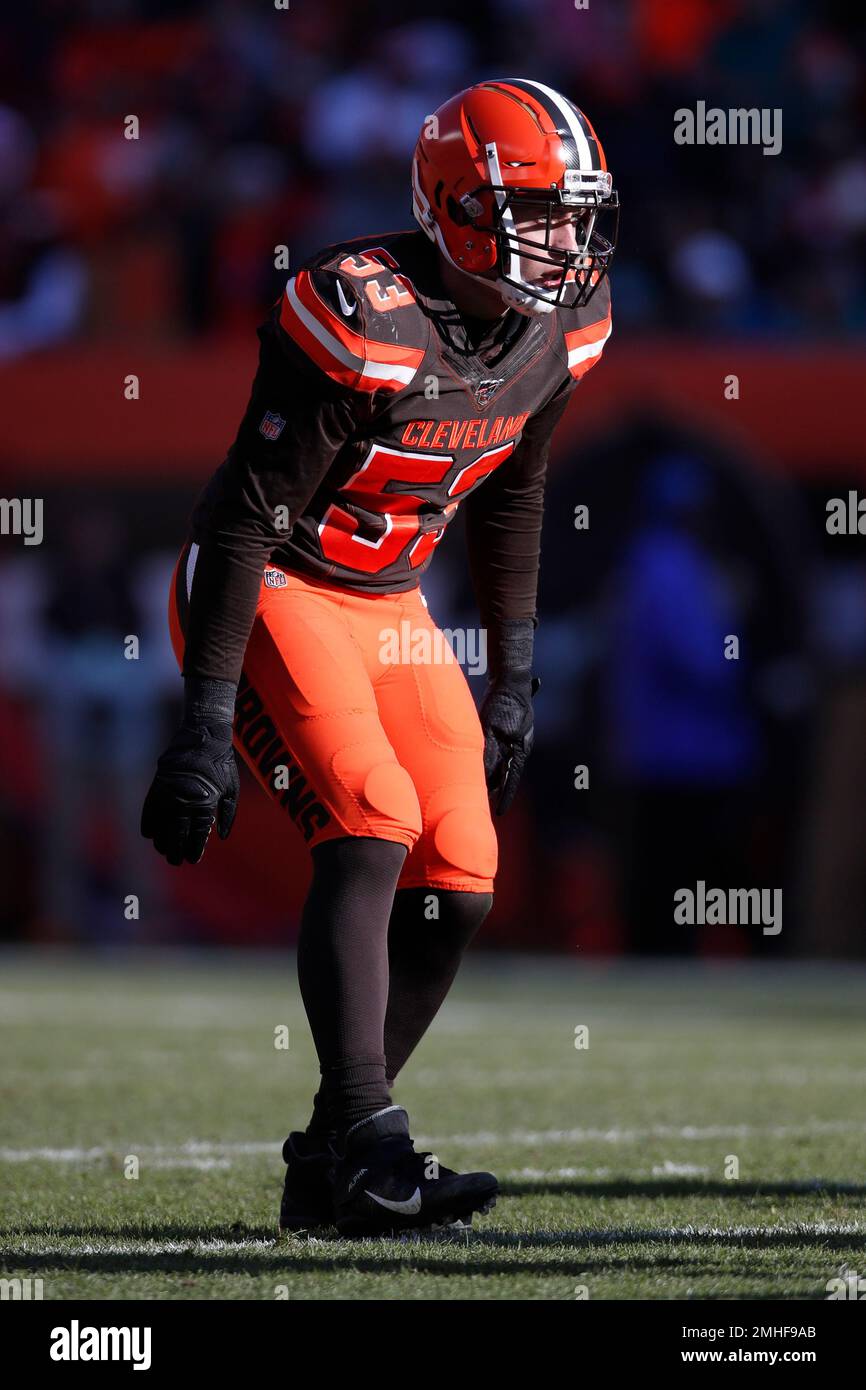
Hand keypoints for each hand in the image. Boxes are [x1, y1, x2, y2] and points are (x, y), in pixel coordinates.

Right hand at [141, 719, 238, 865]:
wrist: (204, 737)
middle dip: (176, 851)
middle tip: (176, 861)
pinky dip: (149, 823)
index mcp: (206, 802)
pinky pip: (149, 810)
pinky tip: (150, 835)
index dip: (194, 849)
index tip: (193, 859)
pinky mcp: (158, 785)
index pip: (197, 834)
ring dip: (162, 841)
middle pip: (177, 834)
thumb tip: (220, 836)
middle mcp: (185, 800)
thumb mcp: (232, 789)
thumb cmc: (222, 764)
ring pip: (162, 825)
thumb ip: (227, 814)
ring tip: (164, 851)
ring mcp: (169, 793)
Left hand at [479, 674, 539, 815]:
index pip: (512, 778)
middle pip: (504, 773)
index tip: (500, 813)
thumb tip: (483, 771)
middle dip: (494, 788)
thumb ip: (490, 750)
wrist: (509, 683)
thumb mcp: (494, 729)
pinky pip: (494, 751)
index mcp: (520, 749)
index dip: (505, 796)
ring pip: (498, 763)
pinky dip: (487, 761)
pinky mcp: (502, 731)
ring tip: (476, 790)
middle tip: (481, 804)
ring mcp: (511, 739)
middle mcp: (517, 747)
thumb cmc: (505, 704)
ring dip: (489, 775)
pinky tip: (476, 766)